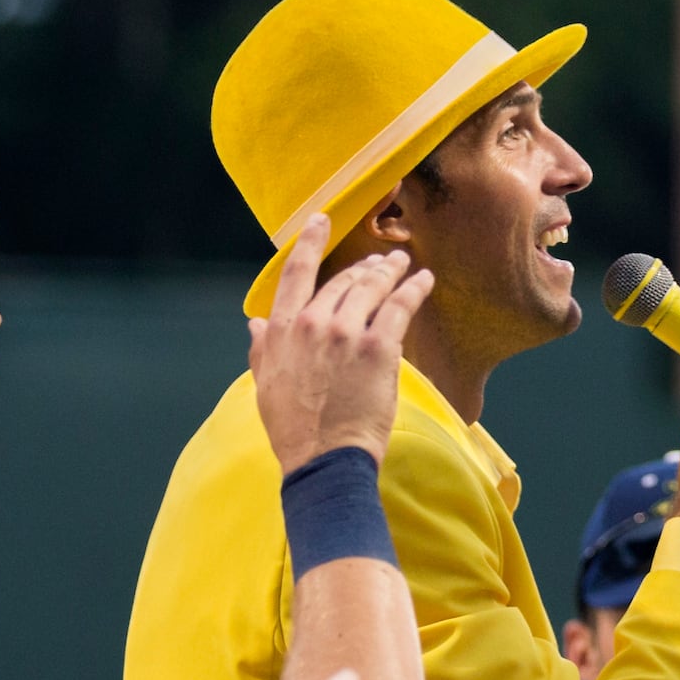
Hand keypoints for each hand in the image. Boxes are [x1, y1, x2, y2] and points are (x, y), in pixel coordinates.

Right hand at [248, 232, 432, 471]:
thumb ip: (262, 349)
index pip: (295, 274)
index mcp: (283, 331)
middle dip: (363, 267)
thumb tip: (256, 323)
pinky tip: (423, 280)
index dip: (309, 242)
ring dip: (389, 271)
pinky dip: (414, 289)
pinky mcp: (379, 348)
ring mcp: (347, 333)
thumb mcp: (265, 386)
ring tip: (401, 263)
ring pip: (371, 288)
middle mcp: (313, 324)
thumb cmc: (294, 429)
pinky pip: (400, 307)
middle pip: (342, 280)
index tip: (320, 221)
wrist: (323, 458)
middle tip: (378, 261)